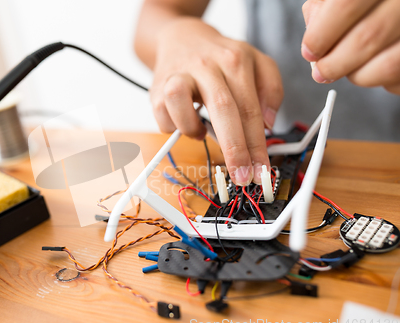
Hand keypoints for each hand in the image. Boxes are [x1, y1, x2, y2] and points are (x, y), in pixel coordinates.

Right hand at [150, 18, 283, 184]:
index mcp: (236, 60)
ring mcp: (179, 74)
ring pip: (180, 102)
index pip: (251, 109)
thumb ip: (271, 90)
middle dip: (234, 149)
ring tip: (201, 133)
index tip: (261, 170)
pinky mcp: (158, 86)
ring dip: (192, 128)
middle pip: (223, 108)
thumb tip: (268, 124)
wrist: (182, 38)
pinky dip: (173, 126)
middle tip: (241, 175)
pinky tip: (186, 122)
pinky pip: (162, 115)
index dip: (257, 144)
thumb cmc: (220, 58)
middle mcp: (207, 65)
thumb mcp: (256, 63)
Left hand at [302, 0, 399, 94]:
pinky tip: (376, 67)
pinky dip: (384, 82)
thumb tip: (313, 34)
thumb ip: (325, 4)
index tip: (310, 51)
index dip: (320, 35)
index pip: (345, 6)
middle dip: (334, 64)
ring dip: (359, 75)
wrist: (396, 5)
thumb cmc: (371, 1)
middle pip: (367, 38)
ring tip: (350, 69)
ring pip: (389, 65)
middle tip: (321, 71)